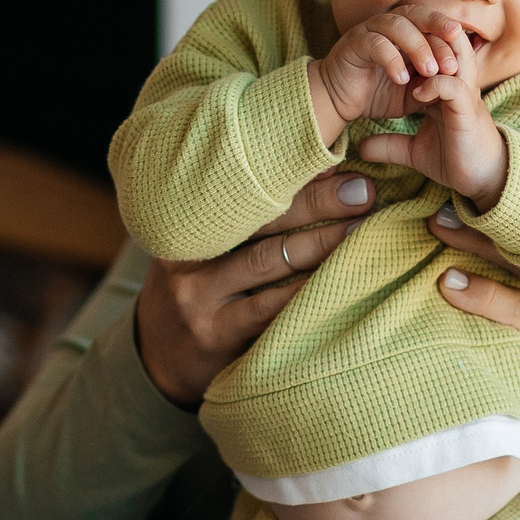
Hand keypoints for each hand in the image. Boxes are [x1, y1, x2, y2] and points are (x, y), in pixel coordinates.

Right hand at [132, 172, 374, 405]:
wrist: (158, 361)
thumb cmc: (196, 290)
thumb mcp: (205, 249)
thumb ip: (247, 219)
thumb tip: (320, 173)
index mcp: (183, 222)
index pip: (241, 189)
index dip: (290, 172)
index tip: (333, 158)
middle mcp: (186, 255)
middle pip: (259, 220)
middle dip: (316, 203)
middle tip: (361, 192)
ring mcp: (197, 297)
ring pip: (268, 261)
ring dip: (320, 244)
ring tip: (360, 231)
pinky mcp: (215, 335)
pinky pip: (269, 309)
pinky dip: (307, 291)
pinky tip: (338, 280)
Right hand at [308, 5, 471, 138]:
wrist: (338, 103)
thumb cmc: (377, 93)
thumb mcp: (413, 91)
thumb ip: (433, 82)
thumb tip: (463, 81)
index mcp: (403, 30)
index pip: (429, 21)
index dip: (447, 35)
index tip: (464, 56)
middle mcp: (385, 25)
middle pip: (416, 14)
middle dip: (438, 33)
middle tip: (452, 61)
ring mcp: (367, 31)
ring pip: (397, 26)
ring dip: (417, 47)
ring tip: (430, 71)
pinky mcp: (352, 44)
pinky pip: (375, 44)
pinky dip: (392, 59)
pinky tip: (401, 79)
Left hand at [314, 5, 509, 208]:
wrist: (484, 180)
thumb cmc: (454, 160)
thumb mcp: (413, 151)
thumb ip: (389, 144)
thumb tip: (360, 147)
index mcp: (444, 88)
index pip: (430, 51)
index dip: (409, 44)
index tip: (381, 47)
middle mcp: (457, 84)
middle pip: (446, 42)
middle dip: (423, 34)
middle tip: (396, 36)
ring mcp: (465, 96)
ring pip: (455, 55)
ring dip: (431, 52)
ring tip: (405, 57)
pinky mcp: (469, 112)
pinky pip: (454, 87)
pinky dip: (435, 84)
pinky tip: (416, 92)